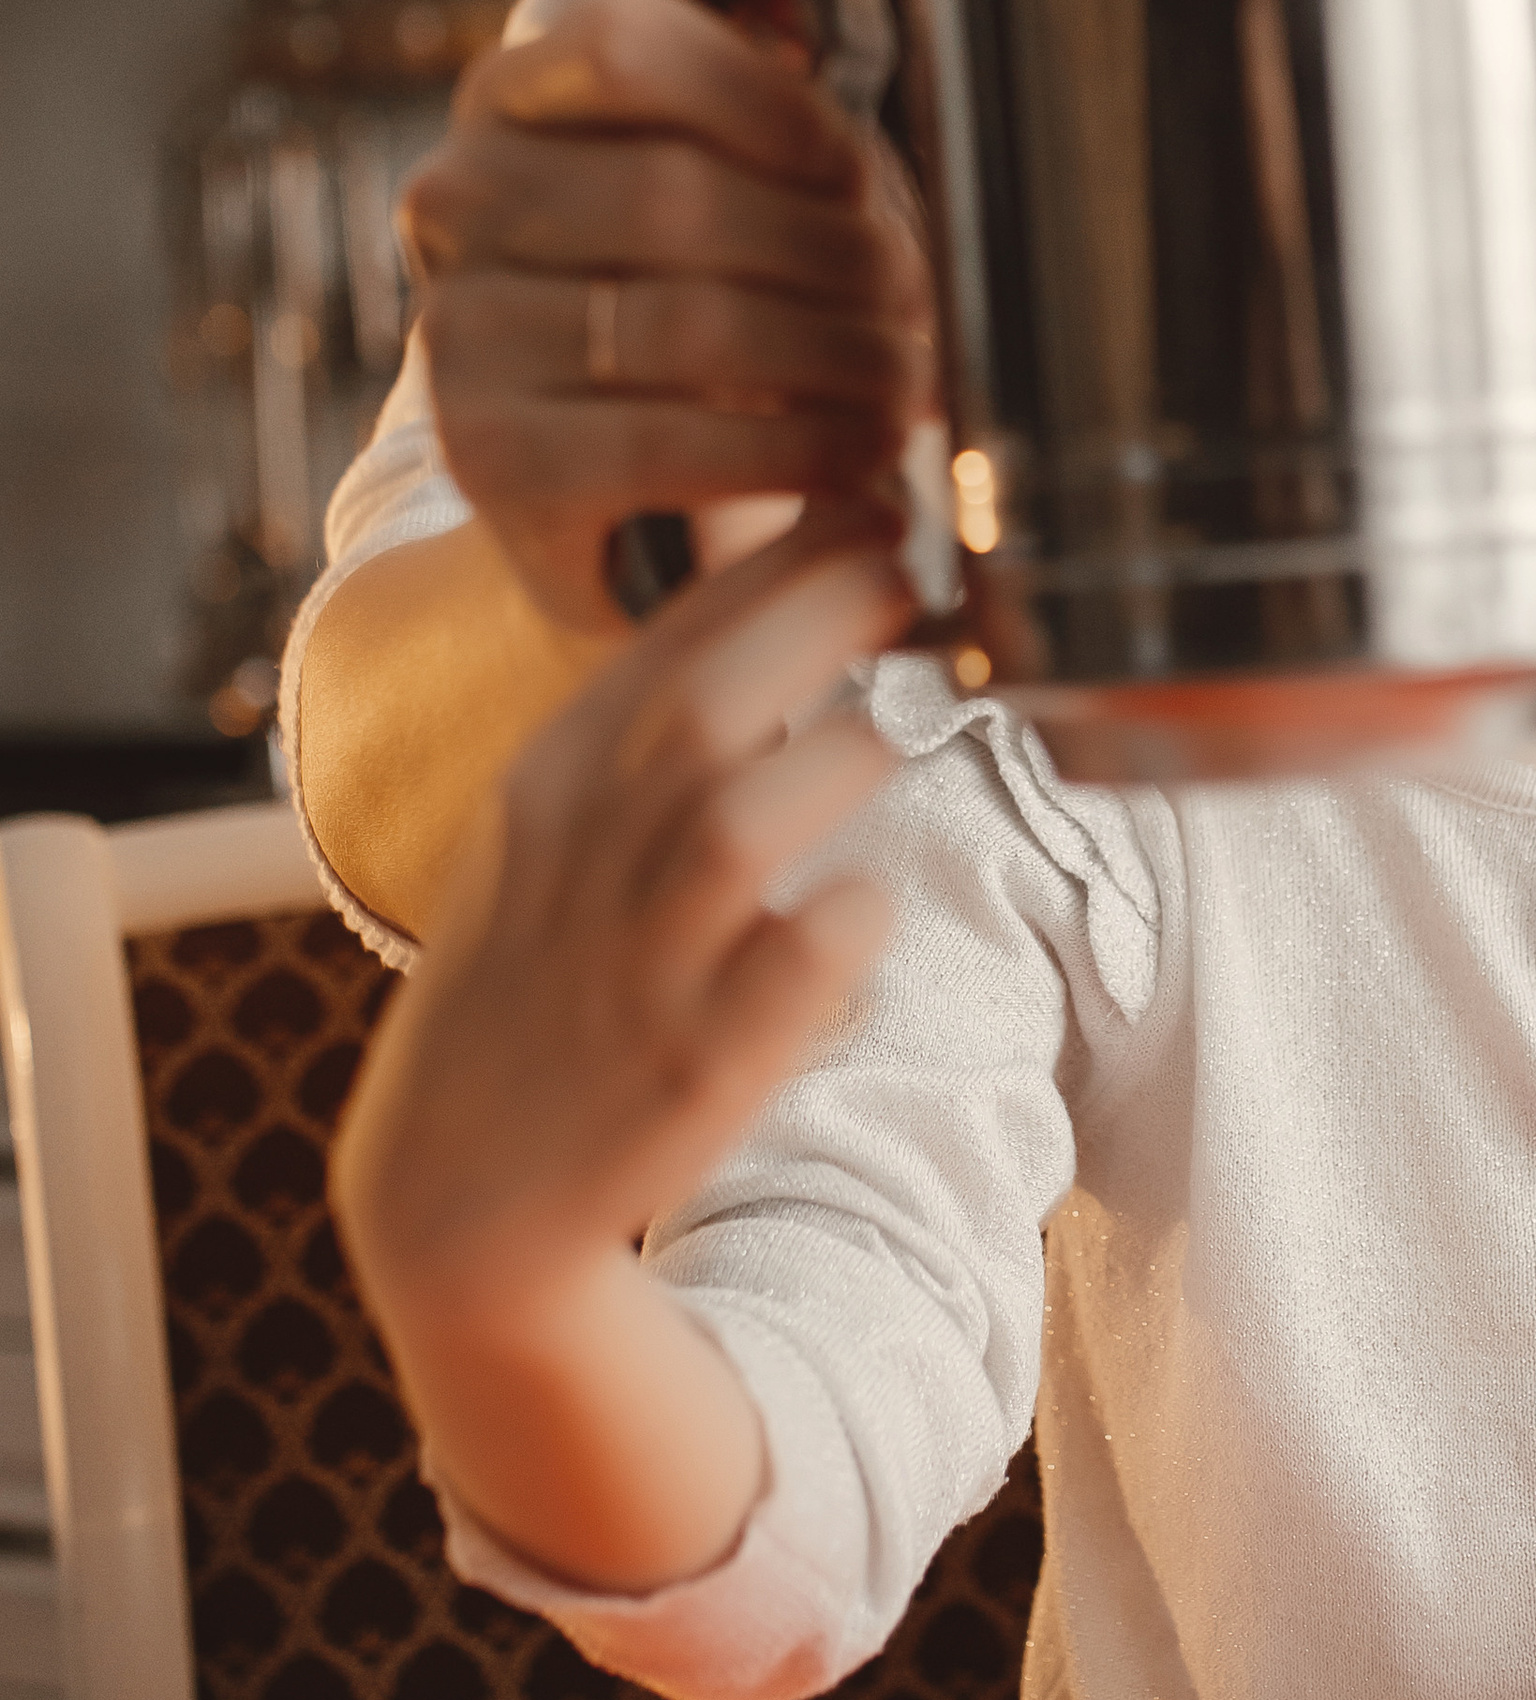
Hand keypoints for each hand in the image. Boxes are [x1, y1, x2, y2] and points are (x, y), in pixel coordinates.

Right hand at [336, 527, 903, 1349]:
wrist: (457, 1196)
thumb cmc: (534, 986)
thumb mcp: (547, 830)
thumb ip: (647, 722)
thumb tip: (778, 590)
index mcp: (547, 783)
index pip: (666, 634)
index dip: (777, 557)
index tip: (871, 503)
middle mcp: (584, 857)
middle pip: (705, 700)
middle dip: (816, 614)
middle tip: (914, 570)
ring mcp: (636, 962)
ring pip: (739, 823)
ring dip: (837, 758)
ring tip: (905, 726)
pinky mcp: (694, 1064)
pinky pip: (796, 967)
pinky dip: (842, 922)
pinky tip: (869, 903)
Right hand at [400, 0, 936, 631]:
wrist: (626, 506)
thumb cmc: (706, 298)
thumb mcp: (747, 137)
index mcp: (520, 90)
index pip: (634, 44)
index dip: (778, 106)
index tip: (867, 172)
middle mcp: (461, 198)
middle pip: (684, 200)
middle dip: (842, 265)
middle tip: (928, 313)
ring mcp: (462, 334)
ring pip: (689, 324)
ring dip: (837, 364)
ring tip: (912, 392)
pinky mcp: (495, 461)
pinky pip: (669, 439)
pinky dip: (792, 452)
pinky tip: (857, 465)